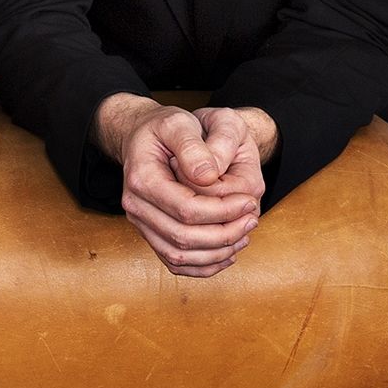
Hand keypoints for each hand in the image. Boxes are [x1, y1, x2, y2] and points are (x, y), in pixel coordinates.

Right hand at [98, 97, 269, 277]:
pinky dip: (204, 265)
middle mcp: (135, 205)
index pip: (186, 209)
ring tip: (244, 234)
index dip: (223, 210)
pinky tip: (228, 253)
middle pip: (183, 237)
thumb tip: (208, 175)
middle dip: (225, 233)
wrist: (145, 136)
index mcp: (142, 178)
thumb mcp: (180, 122)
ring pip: (179, 256)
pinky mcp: (150, 234)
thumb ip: (193, 145)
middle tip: (252, 218)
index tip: (250, 200)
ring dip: (217, 252)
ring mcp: (141, 223)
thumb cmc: (165, 128)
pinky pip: (176, 263)